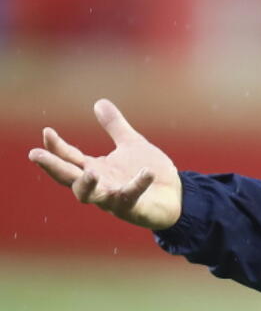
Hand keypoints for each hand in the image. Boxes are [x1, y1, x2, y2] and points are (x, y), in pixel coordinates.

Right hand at [28, 99, 182, 230]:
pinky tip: (147, 172)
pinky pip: (131, 198)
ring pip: (90, 196)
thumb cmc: (150, 172)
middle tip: (35, 155)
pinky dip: (137, 185)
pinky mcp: (133, 208)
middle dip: (52, 167)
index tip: (47, 131)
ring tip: (90, 172)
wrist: (176, 196)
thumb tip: (99, 102)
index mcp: (95, 169)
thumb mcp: (131, 144)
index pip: (69, 158)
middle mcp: (99, 185)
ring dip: (87, 185)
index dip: (56, 147)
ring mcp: (113, 199)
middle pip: (68, 178)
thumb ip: (115, 126)